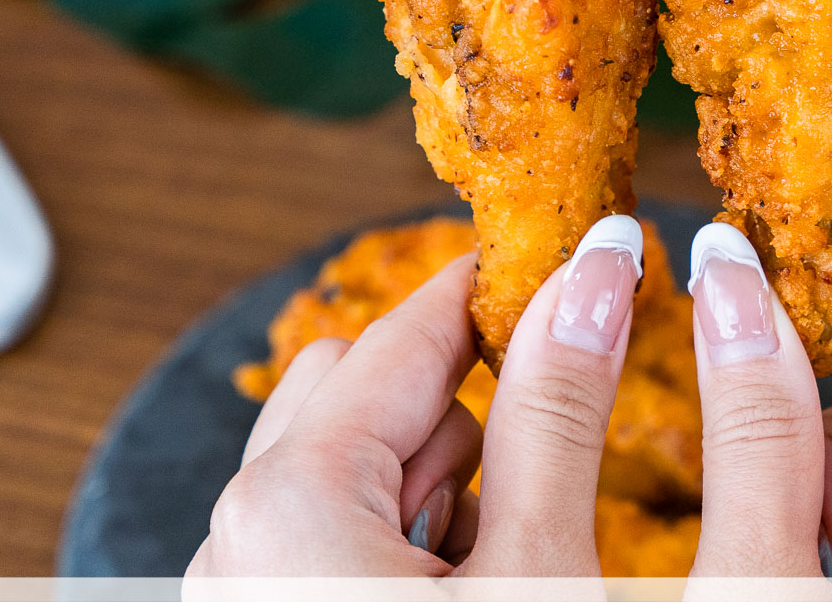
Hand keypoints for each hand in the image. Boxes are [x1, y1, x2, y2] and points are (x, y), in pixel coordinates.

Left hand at [184, 214, 644, 580]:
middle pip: (364, 390)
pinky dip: (398, 536)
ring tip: (490, 570)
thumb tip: (596, 273)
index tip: (570, 262)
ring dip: (432, 485)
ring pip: (350, 462)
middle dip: (456, 420)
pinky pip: (329, 529)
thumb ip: (559, 413)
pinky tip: (448, 593)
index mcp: (287, 504)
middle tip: (522, 495)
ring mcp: (243, 584)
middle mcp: (235, 538)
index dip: (493, 293)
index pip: (405, 337)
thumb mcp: (536, 569)